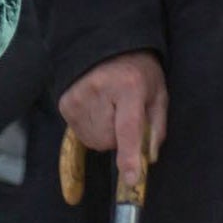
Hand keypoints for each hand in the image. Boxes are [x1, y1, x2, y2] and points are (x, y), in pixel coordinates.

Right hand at [56, 51, 166, 167]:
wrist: (106, 43)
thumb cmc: (137, 71)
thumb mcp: (158, 93)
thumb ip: (157, 127)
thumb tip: (148, 159)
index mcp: (129, 87)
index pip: (128, 128)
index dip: (129, 156)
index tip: (131, 179)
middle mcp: (99, 91)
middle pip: (109, 141)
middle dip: (119, 137)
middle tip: (123, 114)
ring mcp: (78, 96)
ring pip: (93, 141)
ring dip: (104, 134)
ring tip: (109, 109)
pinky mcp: (65, 102)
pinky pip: (80, 133)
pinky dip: (91, 127)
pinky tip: (96, 108)